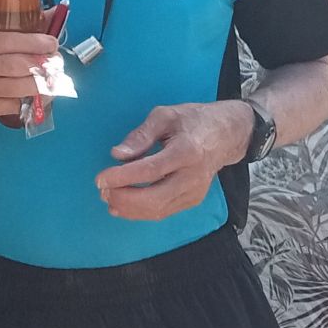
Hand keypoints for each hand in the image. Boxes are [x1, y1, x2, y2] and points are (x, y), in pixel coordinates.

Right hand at [0, 28, 58, 121]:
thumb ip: (17, 29)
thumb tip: (52, 14)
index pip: (11, 41)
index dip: (37, 43)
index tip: (52, 44)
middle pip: (19, 66)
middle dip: (44, 64)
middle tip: (56, 63)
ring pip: (21, 87)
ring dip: (43, 84)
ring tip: (53, 79)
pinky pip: (16, 105)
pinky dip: (32, 100)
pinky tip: (39, 94)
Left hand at [94, 101, 253, 220]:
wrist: (227, 135)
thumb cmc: (193, 120)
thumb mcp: (165, 116)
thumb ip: (141, 135)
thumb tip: (117, 154)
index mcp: (186, 151)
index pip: (150, 171)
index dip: (122, 177)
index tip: (100, 179)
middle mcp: (193, 176)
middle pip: (154, 198)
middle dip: (123, 198)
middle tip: (102, 190)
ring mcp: (195, 192)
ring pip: (158, 211)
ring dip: (129, 208)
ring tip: (108, 197)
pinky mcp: (193, 200)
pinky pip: (163, 212)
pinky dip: (140, 212)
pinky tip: (122, 205)